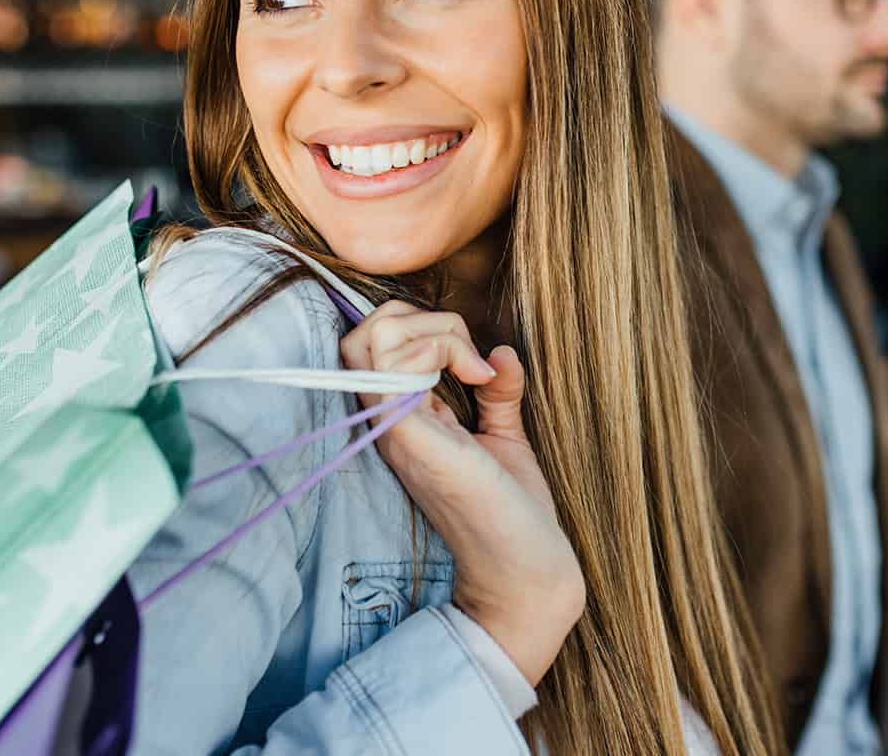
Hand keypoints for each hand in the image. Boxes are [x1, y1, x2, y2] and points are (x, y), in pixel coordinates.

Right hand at [340, 302, 585, 686]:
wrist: (527, 568)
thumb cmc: (513, 513)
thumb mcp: (502, 435)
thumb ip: (496, 391)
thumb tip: (502, 350)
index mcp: (403, 420)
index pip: (370, 344)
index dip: (417, 326)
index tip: (473, 360)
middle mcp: (387, 424)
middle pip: (360, 334)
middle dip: (420, 319)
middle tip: (469, 356)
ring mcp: (394, 431)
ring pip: (373, 339)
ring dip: (435, 333)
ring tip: (476, 369)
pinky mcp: (412, 439)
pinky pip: (396, 369)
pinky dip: (440, 353)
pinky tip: (479, 380)